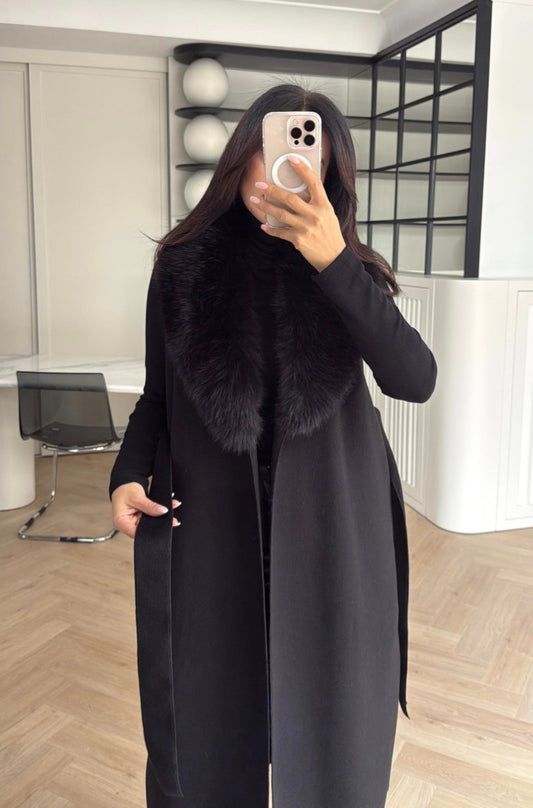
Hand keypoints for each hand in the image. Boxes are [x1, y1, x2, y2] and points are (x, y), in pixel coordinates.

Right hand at [111, 482, 180, 538]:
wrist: (124, 483)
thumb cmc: (124, 490)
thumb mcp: (137, 497)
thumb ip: (150, 506)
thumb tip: (163, 511)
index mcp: (122, 523)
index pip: (137, 533)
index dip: (151, 531)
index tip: (163, 525)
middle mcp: (128, 525)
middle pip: (145, 530)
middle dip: (159, 523)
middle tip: (172, 519)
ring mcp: (135, 522)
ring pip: (150, 524)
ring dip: (161, 517)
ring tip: (172, 509)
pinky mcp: (141, 518)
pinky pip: (151, 518)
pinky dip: (159, 512)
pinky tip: (169, 507)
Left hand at [250, 154, 345, 271]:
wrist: (333, 257)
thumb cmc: (330, 233)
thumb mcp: (328, 213)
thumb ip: (315, 202)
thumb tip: (297, 190)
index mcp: (324, 205)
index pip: (313, 182)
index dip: (302, 169)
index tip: (291, 159)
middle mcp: (315, 215)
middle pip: (290, 198)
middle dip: (272, 190)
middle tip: (260, 184)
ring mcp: (306, 228)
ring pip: (281, 214)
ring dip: (266, 206)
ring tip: (255, 200)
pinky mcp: (299, 240)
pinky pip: (280, 232)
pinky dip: (271, 229)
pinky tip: (264, 225)